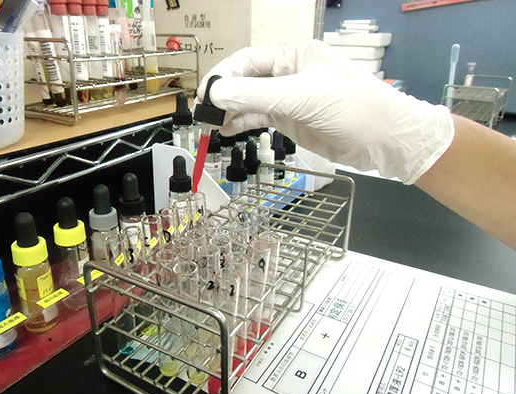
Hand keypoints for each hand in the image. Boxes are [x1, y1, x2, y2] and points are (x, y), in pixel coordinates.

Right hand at [196, 40, 453, 183]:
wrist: (387, 142)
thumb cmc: (354, 108)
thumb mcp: (304, 97)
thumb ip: (259, 95)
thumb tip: (217, 93)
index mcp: (294, 55)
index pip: (249, 59)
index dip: (224, 75)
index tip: (204, 94)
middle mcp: (289, 74)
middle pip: (246, 80)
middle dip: (223, 96)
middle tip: (202, 114)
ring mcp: (289, 98)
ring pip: (250, 101)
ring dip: (229, 113)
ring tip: (208, 127)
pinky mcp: (291, 120)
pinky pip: (260, 118)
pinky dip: (242, 124)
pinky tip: (226, 131)